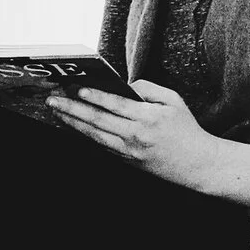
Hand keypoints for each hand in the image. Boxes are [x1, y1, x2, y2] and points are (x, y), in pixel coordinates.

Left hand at [47, 79, 249, 202]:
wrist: (196, 164)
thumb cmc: (185, 129)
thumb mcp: (173, 101)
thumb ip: (148, 89)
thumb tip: (123, 84)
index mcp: (149, 118)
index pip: (116, 105)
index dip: (95, 96)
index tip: (78, 88)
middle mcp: (136, 136)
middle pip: (97, 121)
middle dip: (72, 109)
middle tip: (53, 99)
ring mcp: (128, 152)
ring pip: (93, 136)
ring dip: (71, 122)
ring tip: (56, 111)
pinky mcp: (125, 161)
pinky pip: (99, 146)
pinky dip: (83, 135)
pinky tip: (71, 125)